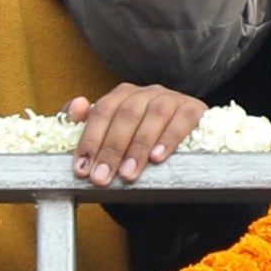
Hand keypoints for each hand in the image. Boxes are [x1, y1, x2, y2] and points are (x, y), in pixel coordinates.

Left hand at [69, 83, 206, 187]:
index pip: (102, 111)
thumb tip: (76, 106)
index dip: (91, 140)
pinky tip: (157, 158)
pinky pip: (183, 119)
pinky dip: (169, 138)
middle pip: (127, 113)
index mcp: (123, 95)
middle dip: (112, 148)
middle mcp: (147, 92)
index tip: (82, 169)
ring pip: (154, 115)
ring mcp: (171, 98)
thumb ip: (87, 124)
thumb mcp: (110, 137)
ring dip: (139, 146)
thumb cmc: (137, 144)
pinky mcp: (194, 108)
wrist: (177, 149)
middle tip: (102, 178)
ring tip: (128, 174)